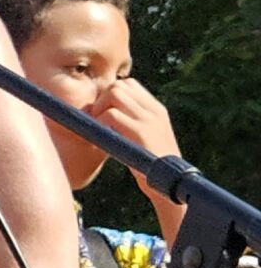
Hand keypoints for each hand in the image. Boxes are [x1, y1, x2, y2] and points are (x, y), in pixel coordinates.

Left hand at [93, 79, 183, 202]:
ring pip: (115, 93)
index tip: (103, 113)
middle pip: (119, 85)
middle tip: (97, 121)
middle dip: (102, 99)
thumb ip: (132, 123)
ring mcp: (148, 119)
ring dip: (99, 108)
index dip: (110, 95)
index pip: (129, 84)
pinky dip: (99, 122)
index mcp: (156, 110)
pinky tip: (101, 137)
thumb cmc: (151, 164)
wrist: (171, 184)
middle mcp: (154, 110)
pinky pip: (111, 114)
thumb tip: (107, 114)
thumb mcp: (146, 137)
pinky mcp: (140, 132)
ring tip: (99, 128)